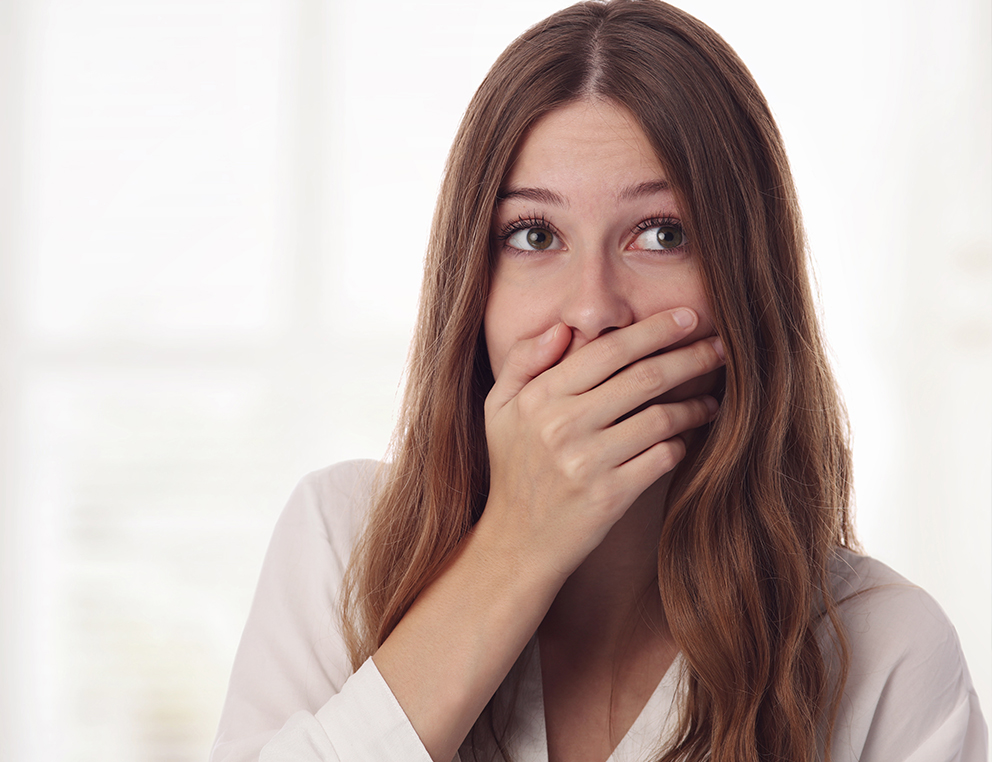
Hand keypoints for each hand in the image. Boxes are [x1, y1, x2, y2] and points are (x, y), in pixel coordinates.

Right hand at [481, 308, 724, 577]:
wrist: (516, 542)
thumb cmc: (514, 467)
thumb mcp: (498, 408)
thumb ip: (522, 360)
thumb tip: (562, 328)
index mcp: (539, 397)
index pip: (607, 350)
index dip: (654, 329)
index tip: (687, 317)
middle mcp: (562, 426)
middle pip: (644, 378)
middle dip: (690, 356)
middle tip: (720, 347)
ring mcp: (587, 462)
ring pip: (662, 417)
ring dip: (696, 404)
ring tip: (712, 398)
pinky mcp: (610, 496)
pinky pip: (663, 457)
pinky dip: (681, 443)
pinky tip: (687, 438)